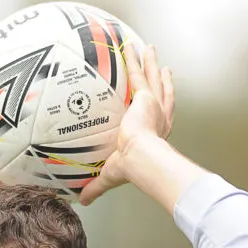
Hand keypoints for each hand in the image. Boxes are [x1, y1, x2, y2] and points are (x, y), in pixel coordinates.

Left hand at [79, 44, 174, 205]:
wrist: (139, 157)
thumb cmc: (129, 168)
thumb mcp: (109, 176)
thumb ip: (96, 186)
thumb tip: (83, 201)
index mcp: (155, 134)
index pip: (162, 117)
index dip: (163, 106)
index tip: (161, 97)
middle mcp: (159, 117)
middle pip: (162, 92)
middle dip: (162, 79)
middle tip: (163, 67)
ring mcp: (154, 105)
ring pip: (153, 78)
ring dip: (151, 63)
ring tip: (150, 49)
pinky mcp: (145, 97)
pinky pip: (139, 73)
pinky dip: (136, 60)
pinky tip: (133, 47)